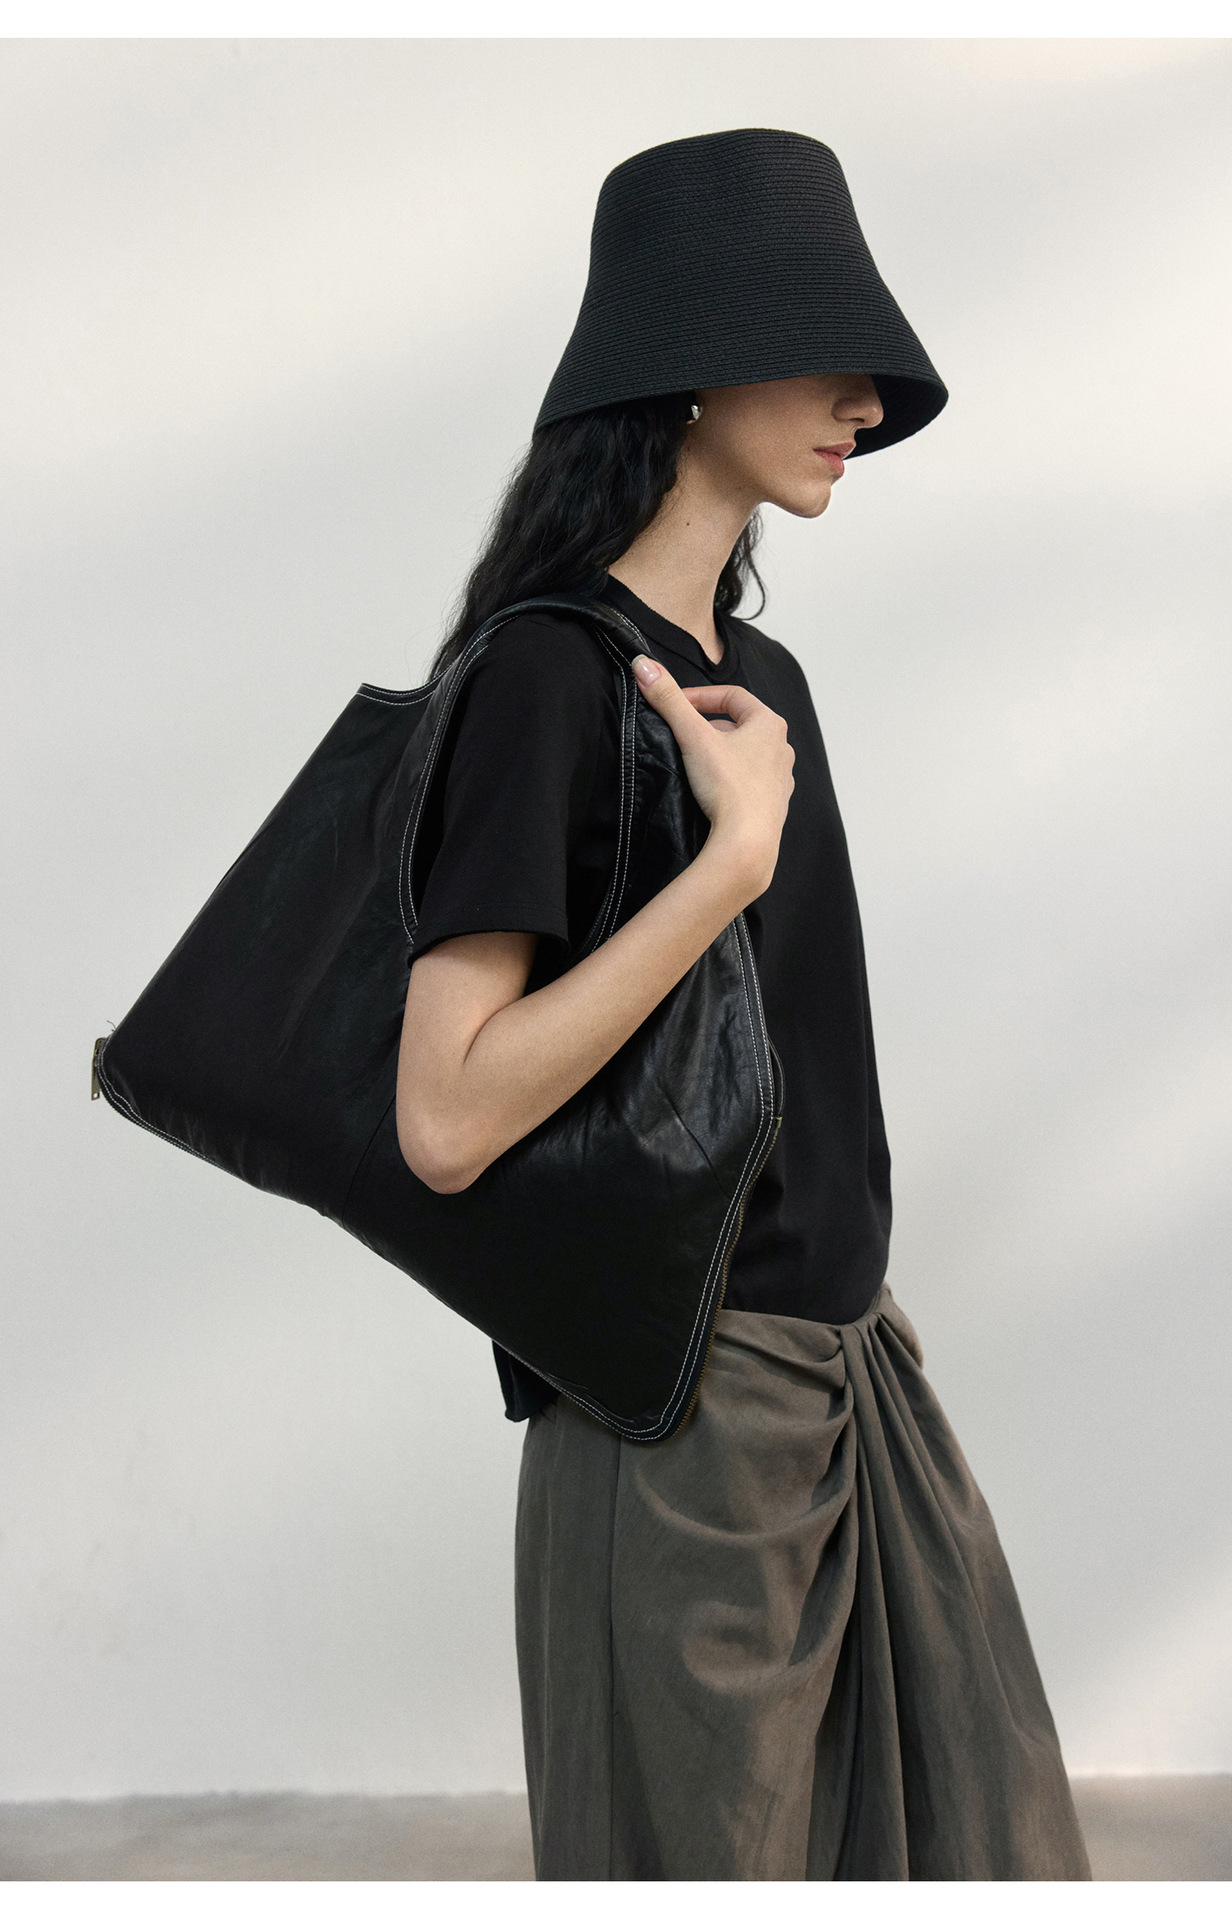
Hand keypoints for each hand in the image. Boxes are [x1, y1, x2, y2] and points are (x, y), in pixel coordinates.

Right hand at [631, 654, 794, 898]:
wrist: (746, 843)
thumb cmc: (726, 787)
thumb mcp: (692, 737)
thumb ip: (668, 700)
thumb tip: (643, 665)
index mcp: (769, 724)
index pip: (732, 696)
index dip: (699, 696)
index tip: (674, 706)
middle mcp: (781, 748)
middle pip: (740, 724)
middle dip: (709, 725)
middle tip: (681, 735)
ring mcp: (781, 778)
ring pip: (746, 753)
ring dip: (721, 752)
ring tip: (695, 762)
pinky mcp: (775, 804)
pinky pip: (751, 780)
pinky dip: (732, 778)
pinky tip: (714, 790)